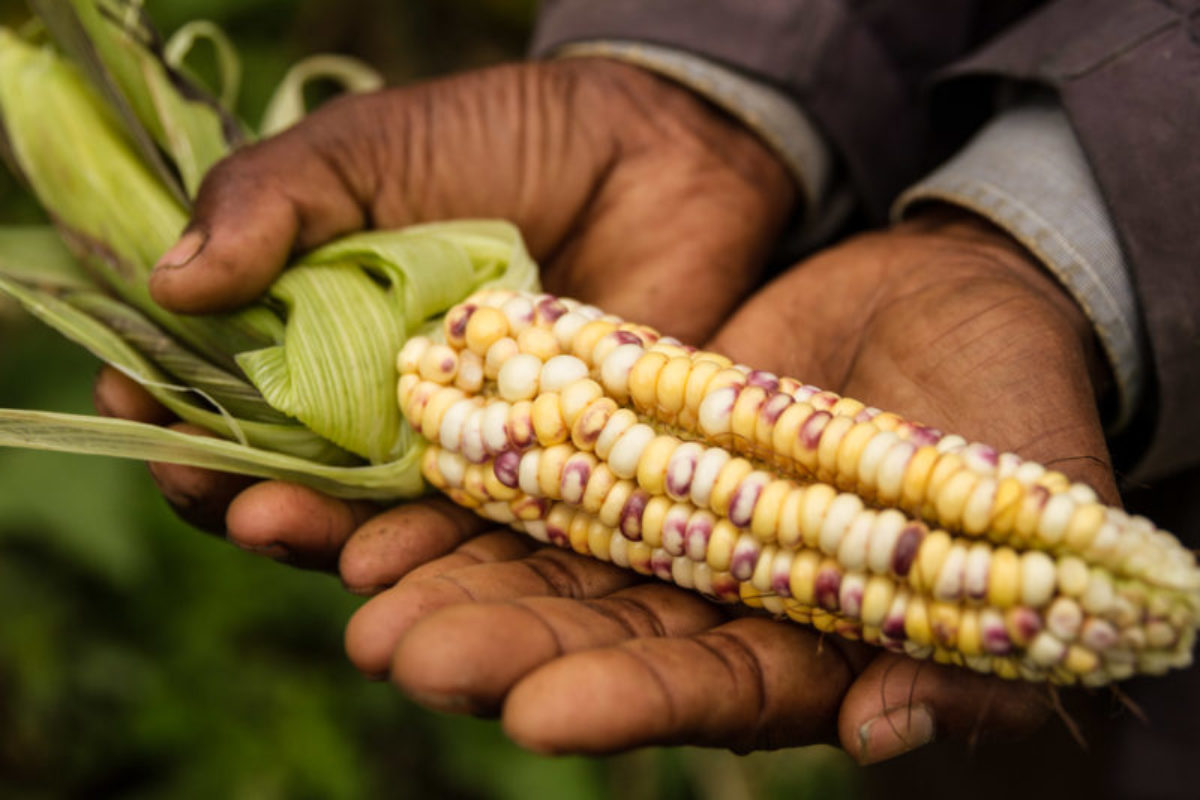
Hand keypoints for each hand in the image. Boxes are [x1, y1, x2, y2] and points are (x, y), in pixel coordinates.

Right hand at [95, 57, 793, 543]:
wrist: (655, 148)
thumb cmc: (500, 137)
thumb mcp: (366, 150)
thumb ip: (274, 204)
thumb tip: (169, 283)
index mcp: (324, 336)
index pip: (233, 394)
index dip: (180, 403)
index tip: (137, 403)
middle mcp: (386, 407)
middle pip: (298, 476)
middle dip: (240, 486)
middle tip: (202, 484)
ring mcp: (467, 445)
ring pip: (382, 519)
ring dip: (321, 536)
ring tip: (269, 525)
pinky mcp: (549, 472)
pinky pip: (486, 527)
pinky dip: (435, 548)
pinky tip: (387, 559)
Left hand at [329, 209, 1116, 759]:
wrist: (963, 299)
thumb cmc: (1019, 412)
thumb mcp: (1034, 525)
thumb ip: (975, 647)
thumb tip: (887, 734)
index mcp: (808, 638)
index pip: (713, 688)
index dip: (629, 701)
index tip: (536, 714)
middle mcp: (717, 590)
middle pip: (599, 630)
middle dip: (503, 644)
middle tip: (401, 653)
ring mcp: (662, 510)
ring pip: (546, 557)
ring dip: (456, 576)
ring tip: (363, 595)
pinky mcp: (624, 431)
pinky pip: (537, 460)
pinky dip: (469, 480)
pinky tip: (386, 502)